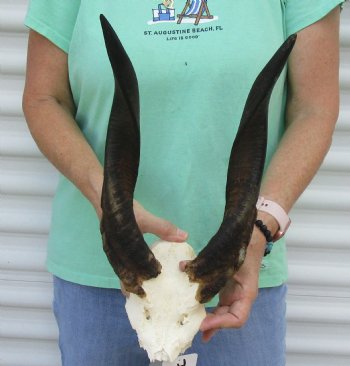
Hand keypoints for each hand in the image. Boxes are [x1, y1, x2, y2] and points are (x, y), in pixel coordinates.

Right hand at [120, 201, 187, 296]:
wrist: (103, 200)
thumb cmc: (124, 210)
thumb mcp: (145, 218)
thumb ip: (163, 228)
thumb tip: (184, 237)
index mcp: (122, 244)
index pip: (136, 264)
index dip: (146, 272)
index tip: (157, 280)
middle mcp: (114, 251)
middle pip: (125, 273)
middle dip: (135, 285)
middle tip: (146, 297)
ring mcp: (111, 252)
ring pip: (120, 272)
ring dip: (128, 283)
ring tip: (137, 296)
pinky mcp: (112, 251)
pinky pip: (118, 267)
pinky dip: (124, 276)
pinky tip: (130, 283)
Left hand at [199, 227, 265, 341]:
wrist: (250, 237)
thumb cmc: (243, 248)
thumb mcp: (228, 258)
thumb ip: (208, 265)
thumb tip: (183, 268)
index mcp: (246, 293)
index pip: (237, 318)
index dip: (220, 324)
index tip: (203, 323)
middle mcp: (240, 297)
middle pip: (228, 318)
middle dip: (212, 325)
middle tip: (195, 329)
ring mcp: (233, 293)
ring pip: (221, 311)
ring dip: (209, 319)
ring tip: (194, 326)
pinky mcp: (225, 286)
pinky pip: (215, 300)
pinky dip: (205, 305)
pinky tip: (193, 307)